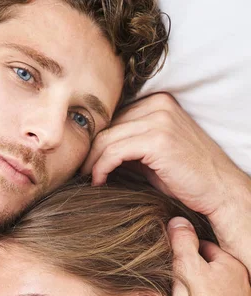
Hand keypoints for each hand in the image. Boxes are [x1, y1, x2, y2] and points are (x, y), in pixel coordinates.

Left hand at [82, 93, 249, 219]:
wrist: (219, 189)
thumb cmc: (186, 176)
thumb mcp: (153, 154)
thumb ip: (129, 145)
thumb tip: (94, 152)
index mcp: (158, 102)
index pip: (113, 118)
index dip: (95, 142)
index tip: (85, 163)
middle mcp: (158, 104)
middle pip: (107, 126)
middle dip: (89, 151)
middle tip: (80, 173)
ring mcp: (159, 120)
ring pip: (106, 139)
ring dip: (91, 163)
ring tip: (88, 180)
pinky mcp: (158, 140)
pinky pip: (114, 152)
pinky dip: (101, 168)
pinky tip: (99, 182)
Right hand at [168, 217, 250, 295]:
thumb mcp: (188, 269)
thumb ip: (182, 244)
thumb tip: (177, 222)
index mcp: (230, 265)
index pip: (205, 247)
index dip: (187, 248)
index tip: (174, 251)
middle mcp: (240, 283)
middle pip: (211, 269)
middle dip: (195, 270)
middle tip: (177, 276)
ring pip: (215, 290)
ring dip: (201, 292)